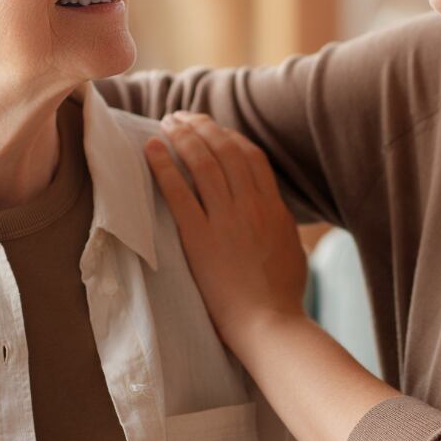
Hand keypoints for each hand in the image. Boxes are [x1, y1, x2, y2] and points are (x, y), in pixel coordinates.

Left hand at [143, 113, 309, 349]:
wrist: (268, 323)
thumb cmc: (281, 294)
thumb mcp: (289, 247)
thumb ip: (278, 220)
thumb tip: (270, 206)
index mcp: (273, 207)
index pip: (250, 156)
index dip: (229, 136)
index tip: (211, 129)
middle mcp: (250, 206)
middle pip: (224, 150)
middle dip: (201, 127)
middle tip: (181, 117)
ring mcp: (225, 220)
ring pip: (202, 163)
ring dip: (182, 137)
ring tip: (166, 124)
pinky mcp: (199, 238)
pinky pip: (178, 192)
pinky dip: (163, 166)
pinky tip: (150, 150)